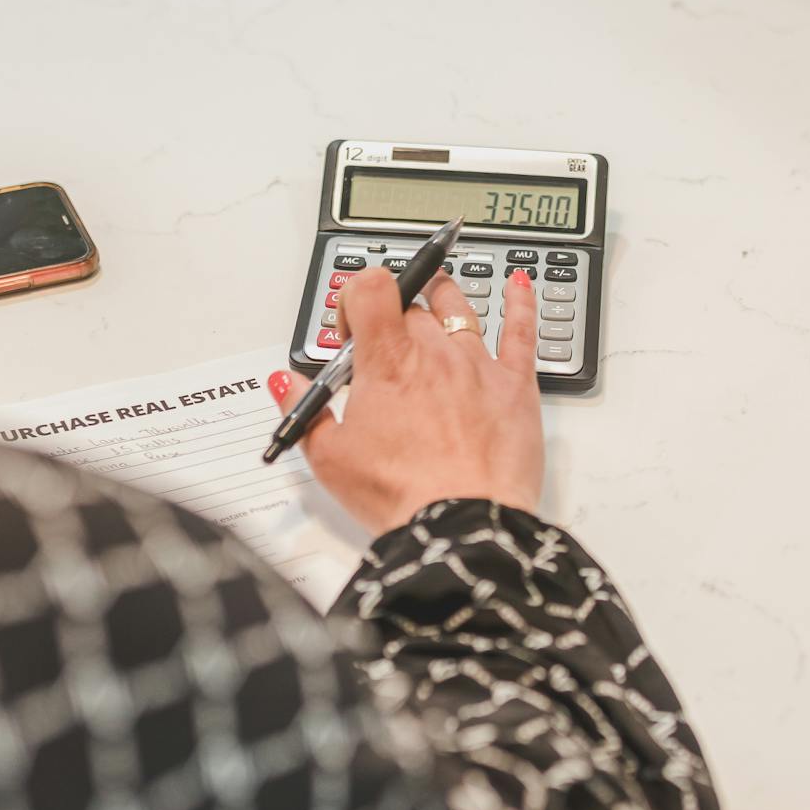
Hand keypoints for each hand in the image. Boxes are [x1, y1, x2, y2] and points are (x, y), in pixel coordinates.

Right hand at [297, 267, 543, 534]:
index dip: (357, 296)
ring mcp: (478, 365)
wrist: (463, 525)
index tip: (353, 329)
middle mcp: (434, 352)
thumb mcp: (331, 459)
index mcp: (387, 361)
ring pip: (460, 308)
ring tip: (435, 299)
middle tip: (386, 353)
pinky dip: (520, 302)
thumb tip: (287, 384)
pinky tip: (520, 284)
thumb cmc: (403, 495)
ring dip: (442, 299)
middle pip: (412, 305)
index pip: (372, 287)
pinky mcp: (516, 386)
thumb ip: (305, 411)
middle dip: (394, 317)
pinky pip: (522, 330)